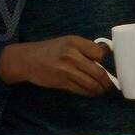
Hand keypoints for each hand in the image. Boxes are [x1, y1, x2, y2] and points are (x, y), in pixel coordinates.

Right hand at [0, 36, 114, 96]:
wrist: (26, 60)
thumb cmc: (49, 50)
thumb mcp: (67, 42)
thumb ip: (85, 47)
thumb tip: (106, 51)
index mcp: (74, 42)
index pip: (99, 53)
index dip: (103, 60)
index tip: (103, 65)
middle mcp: (71, 55)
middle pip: (98, 72)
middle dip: (106, 81)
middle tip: (108, 84)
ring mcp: (66, 69)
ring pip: (91, 83)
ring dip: (99, 89)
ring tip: (101, 89)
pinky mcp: (62, 82)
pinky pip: (81, 90)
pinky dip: (89, 93)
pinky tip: (91, 92)